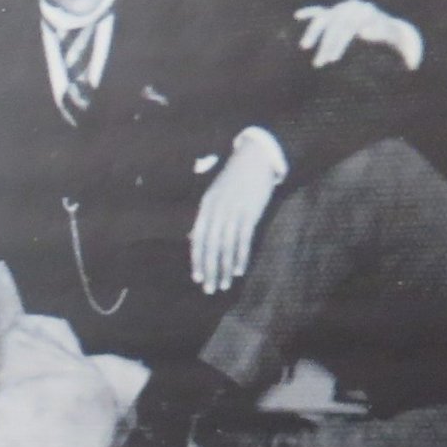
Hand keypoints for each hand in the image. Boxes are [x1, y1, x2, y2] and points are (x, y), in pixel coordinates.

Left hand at [189, 142, 281, 295]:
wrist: (256, 157)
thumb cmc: (234, 179)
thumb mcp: (214, 195)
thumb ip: (204, 217)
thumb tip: (191, 238)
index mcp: (206, 206)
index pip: (198, 238)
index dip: (197, 260)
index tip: (197, 278)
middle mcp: (217, 210)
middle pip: (210, 246)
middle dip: (209, 270)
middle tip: (209, 289)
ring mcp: (233, 211)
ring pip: (226, 246)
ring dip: (224, 268)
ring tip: (225, 285)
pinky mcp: (250, 212)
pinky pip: (243, 239)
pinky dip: (241, 256)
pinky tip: (239, 270)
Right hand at [294, 0, 422, 70]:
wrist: (389, 25)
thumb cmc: (396, 38)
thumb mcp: (406, 44)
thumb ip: (410, 52)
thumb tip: (411, 64)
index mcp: (371, 14)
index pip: (355, 25)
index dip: (346, 39)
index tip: (336, 56)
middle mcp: (356, 8)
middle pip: (339, 25)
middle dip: (330, 44)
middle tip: (324, 63)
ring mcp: (345, 9)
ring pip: (327, 19)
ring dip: (315, 33)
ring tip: (306, 48)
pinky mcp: (336, 13)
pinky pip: (321, 12)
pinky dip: (310, 13)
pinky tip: (297, 16)